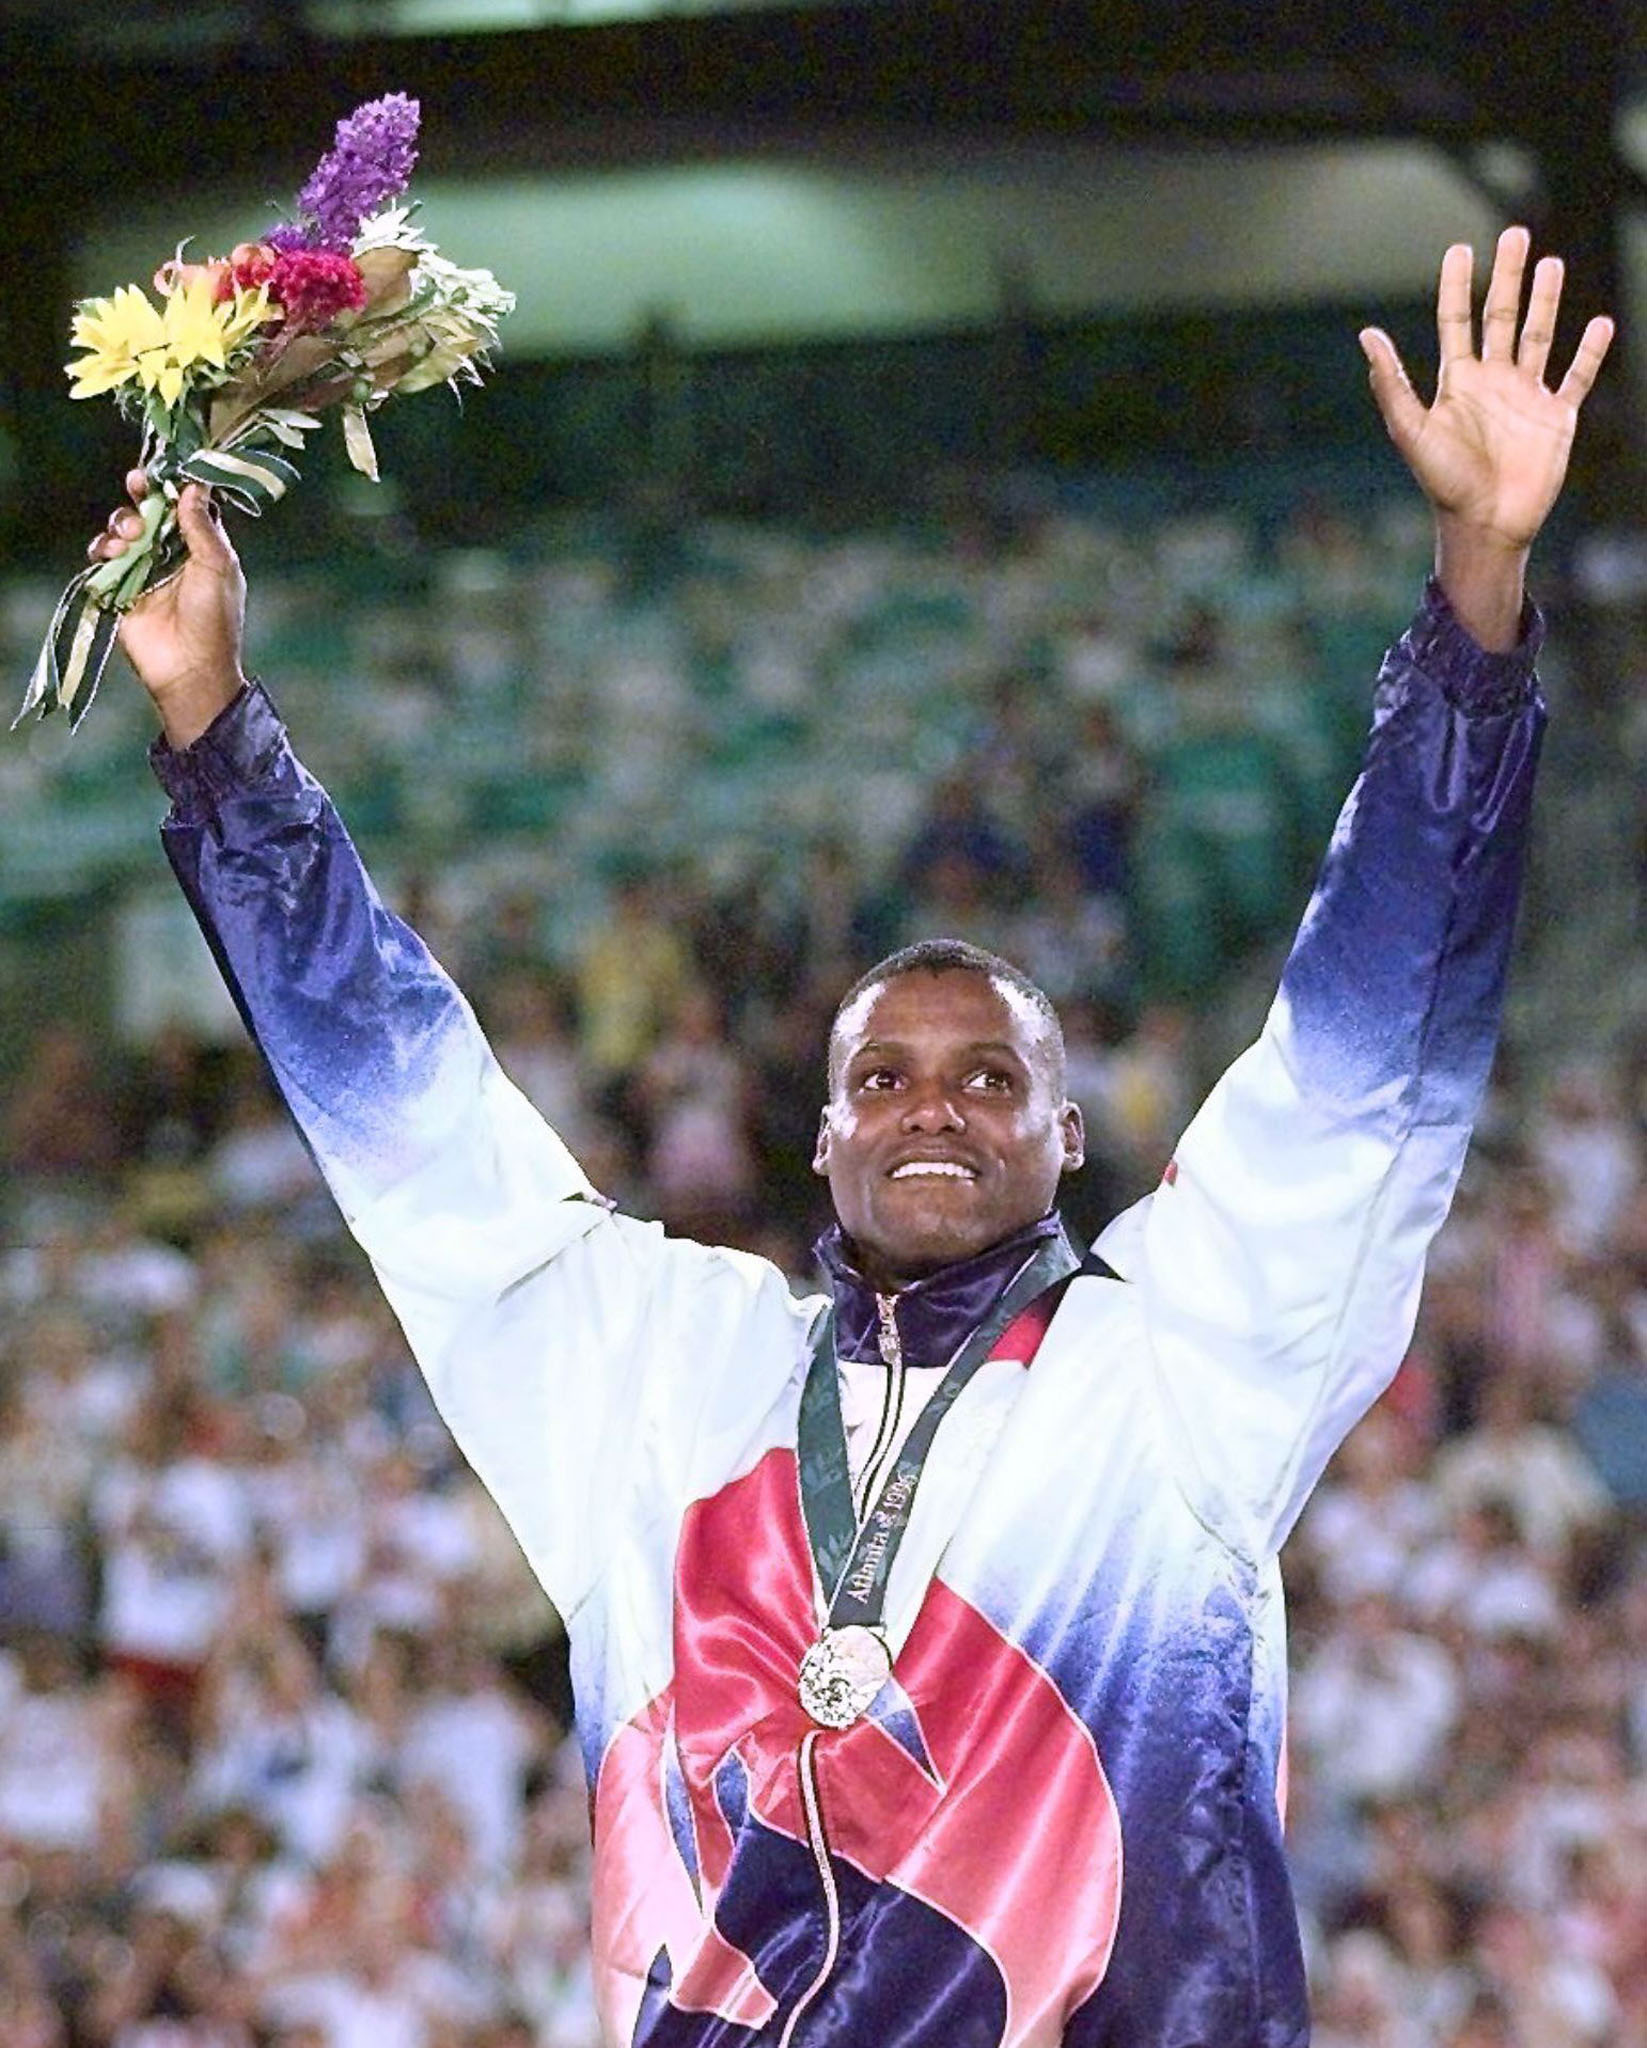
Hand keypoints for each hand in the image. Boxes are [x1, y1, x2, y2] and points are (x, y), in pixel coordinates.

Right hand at [87, 470, 248, 746]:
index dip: (172, 487)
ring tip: (131, 537)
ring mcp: (145, 570)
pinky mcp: (121, 588)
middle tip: (136, 486)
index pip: (185, 507)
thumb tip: (193, 486)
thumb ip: (203, 527)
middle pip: (150, 513)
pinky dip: (103, 548)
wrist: (189, 669)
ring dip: (122, 524)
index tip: (160, 472)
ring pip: (124, 531)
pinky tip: (111, 552)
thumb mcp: (217, 567)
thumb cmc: (213, 620)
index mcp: (203, 548)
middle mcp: (173, 555)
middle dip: (141, 498)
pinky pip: (104, 557)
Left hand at [1359, 225, 1612, 649]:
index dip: (1456, 286)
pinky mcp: (1557, 419)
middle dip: (1509, 276)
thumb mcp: (1411, 430)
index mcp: (1458, 383)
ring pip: (1539, 336)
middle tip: (1516, 233)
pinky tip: (1599, 323)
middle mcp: (1493, 383)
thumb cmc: (1444, 483)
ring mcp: (1527, 398)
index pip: (1456, 321)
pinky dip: (1589, 352)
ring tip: (1551, 263)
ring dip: (1546, 301)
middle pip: (1501, 316)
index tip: (1460, 249)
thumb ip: (1392, 383)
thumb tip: (1367, 335)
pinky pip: (1576, 378)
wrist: (1485, 525)